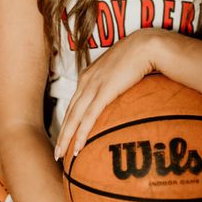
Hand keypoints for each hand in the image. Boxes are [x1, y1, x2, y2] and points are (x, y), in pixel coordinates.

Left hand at [55, 28, 163, 158]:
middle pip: (70, 112)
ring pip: (74, 117)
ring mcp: (94, 86)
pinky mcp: (104, 92)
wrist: (145, 45)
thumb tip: (120, 91)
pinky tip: (77, 148)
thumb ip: (115, 80)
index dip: (69, 120)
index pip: (74, 102)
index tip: (66, 135)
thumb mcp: (120, 68)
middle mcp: (86, 81)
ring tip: (60, 155)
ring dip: (66, 138)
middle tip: (56, 153)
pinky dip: (81, 134)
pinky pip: (88, 117)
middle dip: (62, 133)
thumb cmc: (137, 55)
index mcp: (88, 75)